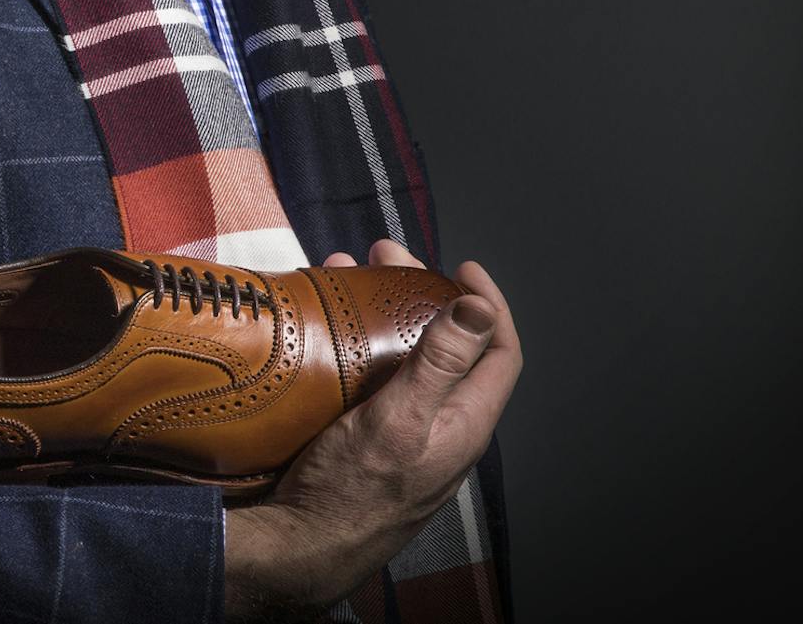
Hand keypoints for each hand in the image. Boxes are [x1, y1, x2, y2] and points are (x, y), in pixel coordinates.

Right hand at [221, 242, 521, 620]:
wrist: (301, 544)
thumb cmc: (354, 492)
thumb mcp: (401, 418)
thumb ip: (443, 363)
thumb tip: (479, 308)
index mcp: (465, 421)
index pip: (501, 352)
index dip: (490, 305)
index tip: (463, 267)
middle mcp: (440, 423)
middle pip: (449, 345)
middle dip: (422, 293)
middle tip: (388, 258)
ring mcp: (403, 429)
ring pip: (407, 355)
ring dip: (384, 311)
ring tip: (348, 275)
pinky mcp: (368, 434)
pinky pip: (374, 375)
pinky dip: (356, 340)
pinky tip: (328, 325)